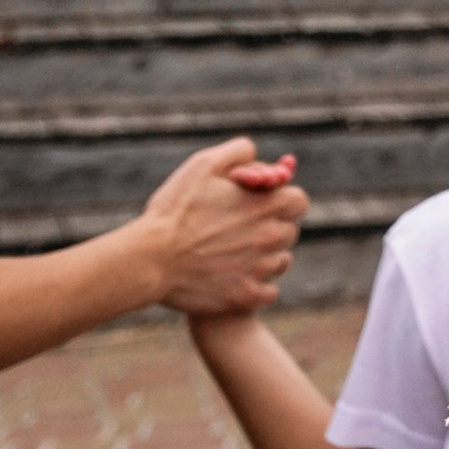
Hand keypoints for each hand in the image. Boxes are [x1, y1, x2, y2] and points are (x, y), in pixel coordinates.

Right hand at [141, 139, 306, 316]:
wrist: (150, 259)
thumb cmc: (174, 210)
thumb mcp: (204, 164)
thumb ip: (239, 152)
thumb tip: (258, 154)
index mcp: (266, 204)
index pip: (299, 201)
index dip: (282, 200)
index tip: (261, 205)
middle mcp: (270, 237)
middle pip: (291, 231)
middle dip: (273, 227)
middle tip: (244, 229)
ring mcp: (260, 269)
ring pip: (281, 262)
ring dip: (266, 257)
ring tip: (236, 254)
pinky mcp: (245, 296)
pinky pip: (269, 292)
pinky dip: (257, 286)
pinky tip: (235, 277)